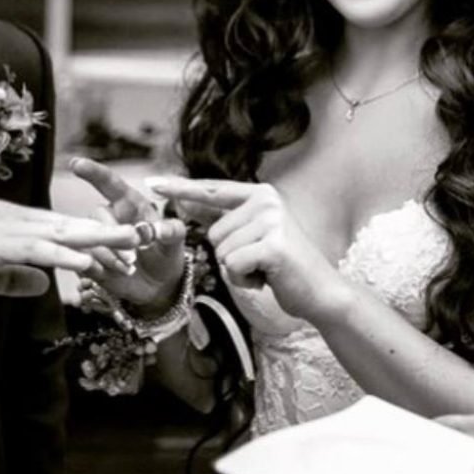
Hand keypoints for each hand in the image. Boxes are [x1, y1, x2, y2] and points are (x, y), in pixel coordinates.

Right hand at [0, 199, 139, 302]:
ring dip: (95, 241)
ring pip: (59, 234)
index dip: (91, 241)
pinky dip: (62, 256)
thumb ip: (15, 277)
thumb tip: (43, 285)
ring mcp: (3, 228)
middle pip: (67, 226)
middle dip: (104, 233)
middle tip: (139, 238)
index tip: (120, 252)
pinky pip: (36, 251)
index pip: (59, 230)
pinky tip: (85, 264)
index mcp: (10, 221)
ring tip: (126, 246)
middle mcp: (11, 218)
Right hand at [69, 157, 186, 313]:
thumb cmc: (167, 253)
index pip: (110, 184)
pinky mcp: (91, 260)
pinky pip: (86, 260)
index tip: (77, 164)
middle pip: (98, 216)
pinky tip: (119, 273)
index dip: (94, 172)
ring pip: (89, 239)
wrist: (159, 284)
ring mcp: (98, 238)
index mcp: (130, 204)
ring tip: (130, 267)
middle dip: (113, 235)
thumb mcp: (175, 240)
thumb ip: (172, 230)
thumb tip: (158, 229)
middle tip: (134, 257)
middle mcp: (110, 217)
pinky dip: (101, 268)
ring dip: (109, 255)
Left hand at [146, 177, 347, 324]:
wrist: (321, 291)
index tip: (152, 182)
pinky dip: (245, 280)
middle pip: (213, 232)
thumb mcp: (255, 235)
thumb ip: (228, 219)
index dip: (180, 188)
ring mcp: (271, 221)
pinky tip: (267, 278)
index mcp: (260, 194)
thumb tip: (188, 204)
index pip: (212, 190)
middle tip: (259, 262)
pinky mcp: (273, 245)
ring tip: (264, 269)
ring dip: (238, 270)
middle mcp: (266, 201)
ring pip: (221, 252)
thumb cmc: (284, 267)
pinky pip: (233, 265)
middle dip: (230, 255)